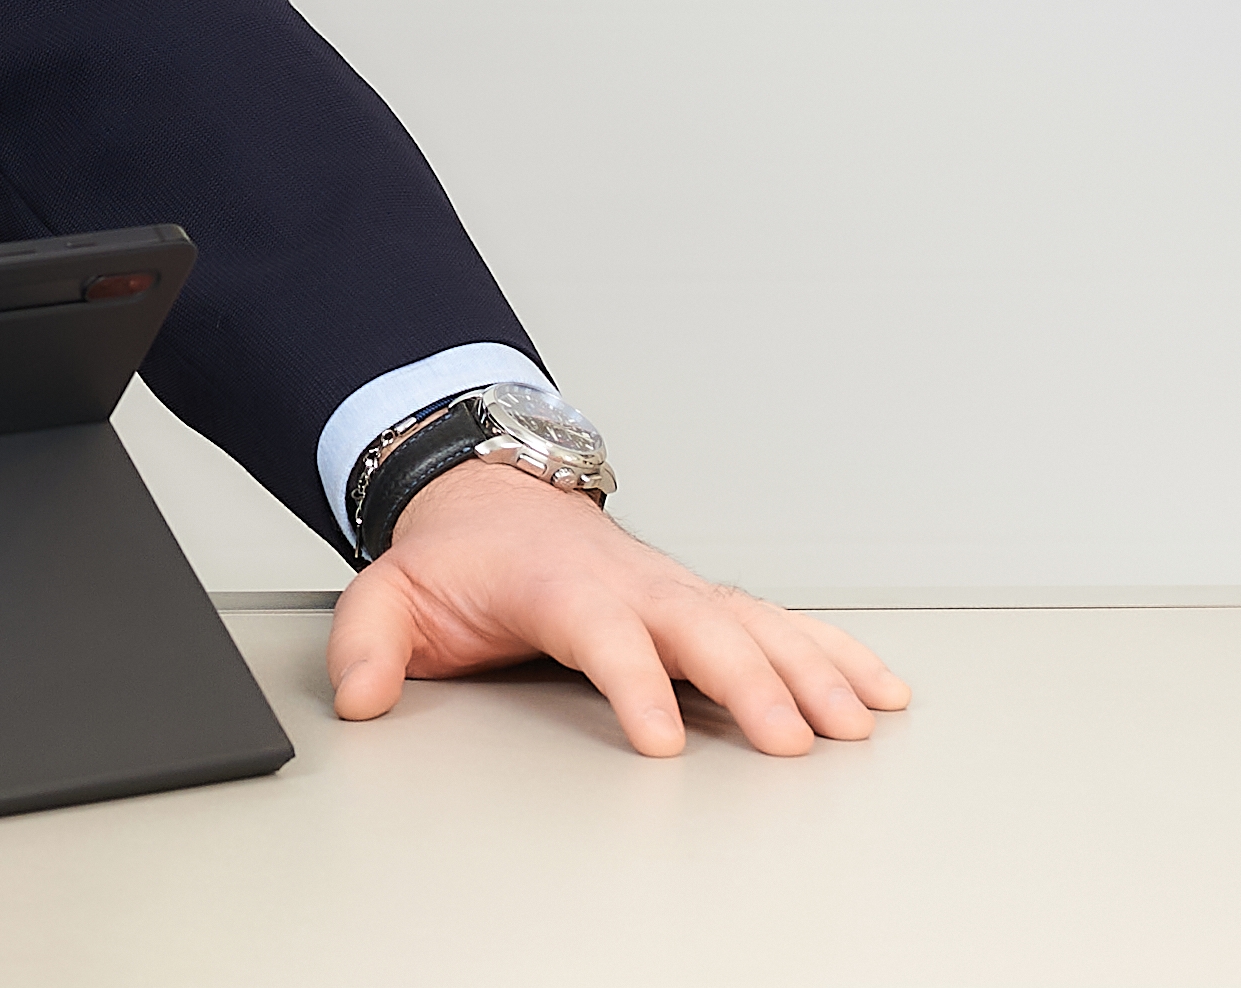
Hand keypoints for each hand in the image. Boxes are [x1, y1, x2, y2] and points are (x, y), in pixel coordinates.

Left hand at [327, 459, 911, 755]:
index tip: (662, 740)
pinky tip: (879, 689)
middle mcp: (630, 582)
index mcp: (558, 583)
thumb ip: (368, 641)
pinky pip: (780, 623)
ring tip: (857, 723)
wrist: (491, 497)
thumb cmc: (456, 559)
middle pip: (701, 628)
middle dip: (751, 684)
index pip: (602, 633)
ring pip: (755, 624)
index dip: (635, 684)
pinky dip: (834, 652)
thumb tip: (361, 695)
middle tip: (791, 742)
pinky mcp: (703, 602)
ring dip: (810, 672)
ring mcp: (675, 589)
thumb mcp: (391, 592)